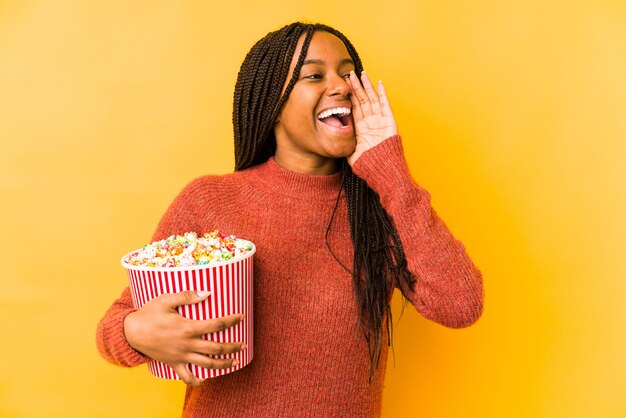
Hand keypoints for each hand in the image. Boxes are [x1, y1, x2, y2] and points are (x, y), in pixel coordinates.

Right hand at [124, 290, 245, 386]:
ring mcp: (181, 356)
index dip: (231, 321)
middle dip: (233, 347)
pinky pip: (187, 377)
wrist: (130, 333)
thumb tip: (207, 293)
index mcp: (188, 328)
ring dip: (223, 364)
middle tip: (244, 344)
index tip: (241, 317)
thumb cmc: (149, 313)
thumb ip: (187, 296)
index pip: (216, 325)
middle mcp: (187, 344)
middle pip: (217, 348)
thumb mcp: (166, 300)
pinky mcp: (173, 364)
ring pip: (207, 364)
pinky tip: (205, 380)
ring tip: (235, 362)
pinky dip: (196, 381)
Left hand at [346, 70, 397, 165]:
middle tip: (349, 74)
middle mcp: (370, 122)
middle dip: (356, 87)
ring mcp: (380, 120)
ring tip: (361, 73)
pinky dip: (382, 93)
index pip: (353, 107)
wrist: (382, 169)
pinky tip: (379, 83)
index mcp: (360, 128)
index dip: (348, 96)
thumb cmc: (367, 165)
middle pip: (362, 100)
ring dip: (367, 86)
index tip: (342, 85)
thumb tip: (329, 139)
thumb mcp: (350, 153)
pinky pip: (385, 105)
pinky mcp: (389, 121)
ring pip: (372, 99)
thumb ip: (343, 145)